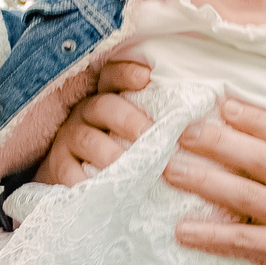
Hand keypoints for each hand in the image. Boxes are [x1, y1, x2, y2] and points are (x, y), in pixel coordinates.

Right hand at [36, 58, 155, 185]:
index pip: (112, 76)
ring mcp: (70, 139)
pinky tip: (103, 191)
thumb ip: (160, 120)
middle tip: (151, 136)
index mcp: (107, 99)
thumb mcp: (136, 132)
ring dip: (110, 153)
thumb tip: (208, 109)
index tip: (147, 76)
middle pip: (104, 106)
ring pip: (88, 139)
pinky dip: (84, 182)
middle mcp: (86, 113)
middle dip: (129, 120)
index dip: (127, 73)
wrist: (76, 181)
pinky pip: (68, 172)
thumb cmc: (120, 153)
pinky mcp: (57, 166)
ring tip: (131, 168)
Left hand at [166, 98, 265, 264]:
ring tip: (171, 171)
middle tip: (184, 133)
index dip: (257, 119)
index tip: (224, 104)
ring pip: (246, 195)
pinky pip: (240, 239)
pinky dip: (209, 235)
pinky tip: (182, 231)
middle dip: (220, 143)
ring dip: (205, 181)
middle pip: (261, 159)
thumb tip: (234, 143)